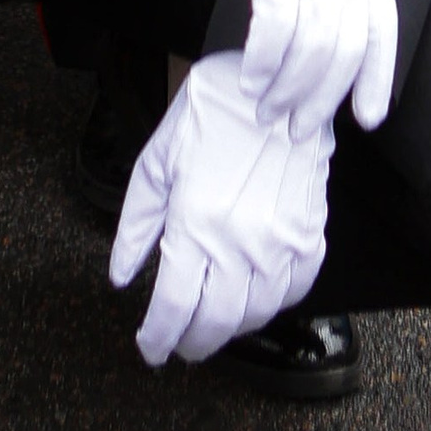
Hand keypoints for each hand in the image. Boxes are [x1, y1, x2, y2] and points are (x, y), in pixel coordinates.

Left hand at [108, 51, 333, 364]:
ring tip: (211, 322)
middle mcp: (241, 242)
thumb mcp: (156, 162)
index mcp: (196, 224)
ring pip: (255, 316)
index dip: (158, 338)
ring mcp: (281, 243)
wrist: (273, 83)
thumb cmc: (210, 115)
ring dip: (229, 329)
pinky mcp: (309, 234)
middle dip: (191, 344)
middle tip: (178, 344)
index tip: (149, 347)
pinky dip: (271, 305)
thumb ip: (135, 226)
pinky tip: (252, 297)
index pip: (174, 308)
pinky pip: (293, 292)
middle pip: (215, 325)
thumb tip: (121, 275)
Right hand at [148, 0, 395, 139]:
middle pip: (345, 48)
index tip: (368, 118)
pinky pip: (272, 30)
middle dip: (323, 97)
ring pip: (310, 48)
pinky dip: (262, 62)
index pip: (383, 24)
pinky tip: (251, 77)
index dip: (378, 76)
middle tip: (301, 128)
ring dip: (289, 89)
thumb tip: (323, 14)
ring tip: (269, 111)